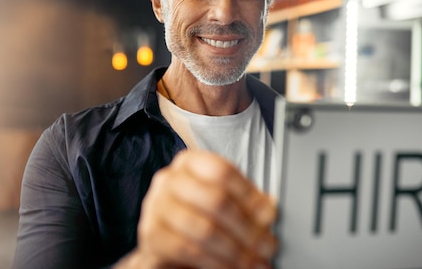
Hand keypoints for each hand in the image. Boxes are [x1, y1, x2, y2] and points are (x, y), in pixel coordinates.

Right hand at [117, 150, 277, 268]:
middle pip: (215, 200)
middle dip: (247, 228)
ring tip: (254, 262)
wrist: (168, 245)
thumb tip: (269, 209)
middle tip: (267, 246)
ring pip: (203, 229)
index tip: (270, 215)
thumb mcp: (225, 203)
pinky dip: (215, 263)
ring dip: (235, 251)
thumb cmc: (201, 216)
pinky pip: (188, 250)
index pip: (222, 171)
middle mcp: (169, 179)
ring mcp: (156, 207)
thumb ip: (247, 203)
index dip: (249, 195)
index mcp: (190, 163)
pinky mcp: (151, 236)